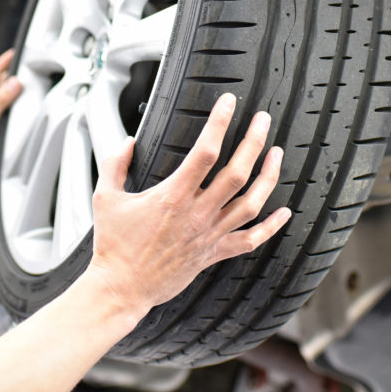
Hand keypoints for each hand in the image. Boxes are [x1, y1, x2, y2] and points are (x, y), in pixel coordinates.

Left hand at [0, 49, 22, 167]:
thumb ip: (2, 99)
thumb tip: (14, 82)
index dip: (4, 60)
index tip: (14, 53)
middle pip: (2, 82)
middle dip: (14, 72)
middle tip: (27, 67)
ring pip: (7, 96)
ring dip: (17, 89)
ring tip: (30, 85)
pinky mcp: (0, 127)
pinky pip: (12, 110)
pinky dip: (20, 105)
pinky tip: (26, 110)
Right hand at [84, 93, 290, 314]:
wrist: (122, 288)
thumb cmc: (114, 246)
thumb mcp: (105, 197)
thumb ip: (115, 164)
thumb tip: (128, 142)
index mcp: (173, 196)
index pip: (205, 151)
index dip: (219, 123)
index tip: (227, 103)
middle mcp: (198, 214)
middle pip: (237, 172)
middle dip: (254, 141)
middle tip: (262, 119)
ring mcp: (209, 235)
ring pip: (251, 203)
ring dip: (268, 176)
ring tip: (277, 153)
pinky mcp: (214, 254)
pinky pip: (250, 240)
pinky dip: (271, 227)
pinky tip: (284, 213)